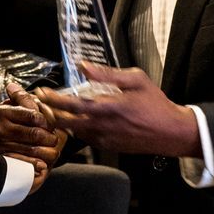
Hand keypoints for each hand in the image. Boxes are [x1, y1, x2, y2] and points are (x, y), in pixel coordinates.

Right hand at [0, 85, 63, 162]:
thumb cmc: (9, 124)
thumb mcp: (14, 107)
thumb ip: (23, 98)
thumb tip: (20, 87)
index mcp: (3, 112)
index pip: (35, 116)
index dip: (48, 122)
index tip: (50, 126)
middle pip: (36, 134)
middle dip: (50, 138)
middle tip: (53, 139)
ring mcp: (0, 145)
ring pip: (34, 150)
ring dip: (48, 153)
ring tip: (51, 151)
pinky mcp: (4, 160)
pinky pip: (26, 163)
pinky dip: (37, 165)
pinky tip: (42, 165)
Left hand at [37, 63, 200, 156]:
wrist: (171, 132)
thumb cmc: (155, 103)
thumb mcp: (136, 80)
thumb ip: (107, 74)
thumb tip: (83, 66)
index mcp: (108, 107)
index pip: (73, 104)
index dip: (54, 99)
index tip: (42, 92)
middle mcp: (103, 126)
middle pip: (66, 122)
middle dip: (51, 112)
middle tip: (42, 103)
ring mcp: (105, 139)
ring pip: (75, 131)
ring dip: (64, 121)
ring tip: (57, 109)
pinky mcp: (109, 147)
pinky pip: (87, 138)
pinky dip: (79, 129)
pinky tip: (79, 120)